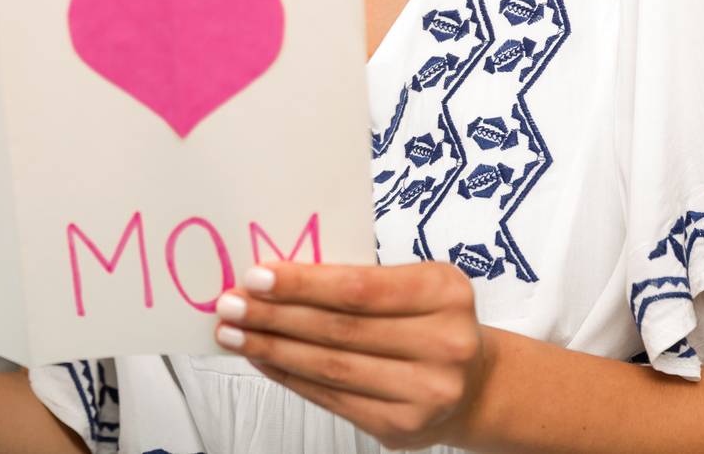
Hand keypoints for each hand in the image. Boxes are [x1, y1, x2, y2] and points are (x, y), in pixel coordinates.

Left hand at [211, 261, 491, 448]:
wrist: (473, 384)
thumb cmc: (427, 320)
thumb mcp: (413, 283)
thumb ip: (357, 280)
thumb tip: (274, 280)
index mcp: (444, 293)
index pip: (360, 288)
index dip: (303, 284)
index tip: (255, 276)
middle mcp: (443, 345)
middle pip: (339, 329)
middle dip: (274, 316)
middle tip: (229, 304)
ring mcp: (426, 393)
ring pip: (330, 368)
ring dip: (272, 349)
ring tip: (232, 333)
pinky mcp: (402, 428)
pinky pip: (332, 399)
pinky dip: (290, 377)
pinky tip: (262, 360)